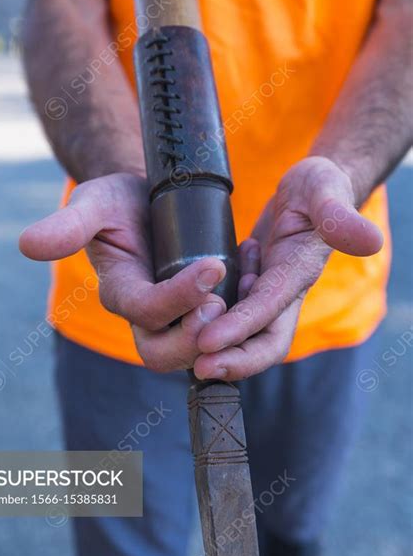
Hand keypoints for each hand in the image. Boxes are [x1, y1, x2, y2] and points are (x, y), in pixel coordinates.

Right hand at [19, 173, 230, 371]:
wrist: (144, 199)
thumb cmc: (117, 201)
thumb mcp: (93, 204)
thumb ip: (67, 226)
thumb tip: (27, 245)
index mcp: (120, 292)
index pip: (145, 311)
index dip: (178, 297)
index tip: (211, 266)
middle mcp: (145, 313)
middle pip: (164, 353)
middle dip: (195, 335)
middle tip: (221, 301)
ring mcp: (173, 317)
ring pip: (194, 352)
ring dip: (222, 331)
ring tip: (246, 289)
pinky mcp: (198, 310)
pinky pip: (219, 333)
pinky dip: (240, 318)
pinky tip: (254, 278)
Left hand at [194, 157, 383, 380]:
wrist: (311, 190)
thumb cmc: (320, 188)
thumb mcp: (326, 188)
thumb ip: (340, 215)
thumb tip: (370, 241)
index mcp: (299, 272)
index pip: (270, 308)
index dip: (240, 327)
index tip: (208, 343)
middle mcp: (283, 292)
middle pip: (264, 341)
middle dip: (234, 360)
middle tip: (198, 368)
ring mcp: (266, 293)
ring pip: (244, 334)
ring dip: (218, 347)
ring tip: (185, 347)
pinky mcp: (250, 287)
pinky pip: (229, 313)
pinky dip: (208, 319)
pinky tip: (185, 313)